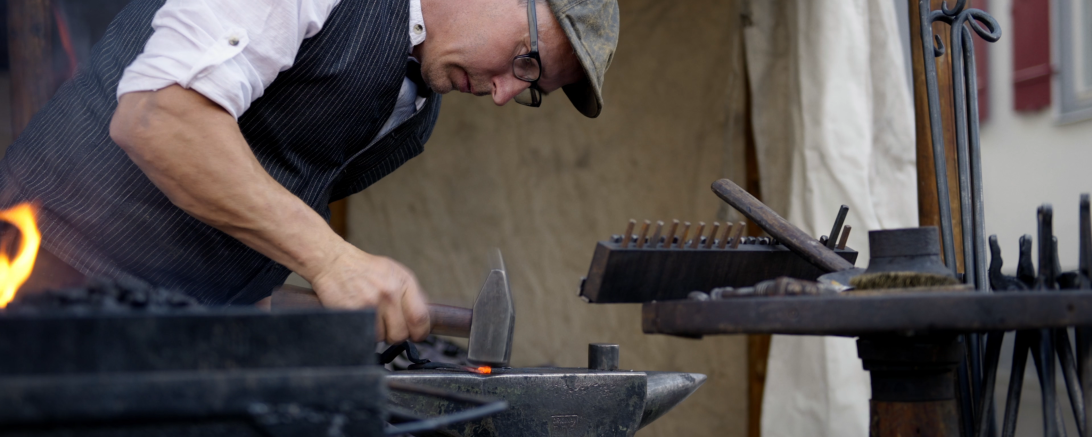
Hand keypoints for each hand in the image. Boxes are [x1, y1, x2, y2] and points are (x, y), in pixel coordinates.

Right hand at [308, 245, 430, 343]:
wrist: (334, 261)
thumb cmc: (365, 269)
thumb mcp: (394, 273)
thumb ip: (410, 294)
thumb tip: (425, 318)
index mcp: (404, 283)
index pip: (420, 318)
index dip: (420, 333)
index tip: (416, 335)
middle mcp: (390, 293)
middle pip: (401, 333)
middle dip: (395, 336)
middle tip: (388, 328)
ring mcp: (371, 303)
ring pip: (381, 338)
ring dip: (377, 334)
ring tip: (370, 319)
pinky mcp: (352, 312)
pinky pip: (364, 335)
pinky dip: (362, 332)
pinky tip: (359, 320)